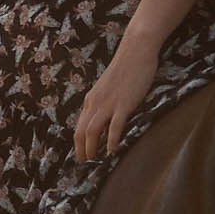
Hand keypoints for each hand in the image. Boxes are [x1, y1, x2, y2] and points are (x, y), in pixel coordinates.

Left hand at [73, 36, 159, 161]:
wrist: (136, 51)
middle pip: (81, 131)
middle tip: (83, 162)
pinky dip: (111, 140)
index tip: (81, 154)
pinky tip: (112, 150)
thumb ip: (105, 108)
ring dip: (91, 148)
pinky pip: (114, 126)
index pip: (79, 125)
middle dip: (80, 149)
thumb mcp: (110, 90)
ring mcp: (108, 103)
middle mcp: (95, 102)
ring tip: (93, 159)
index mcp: (91, 99)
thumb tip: (104, 129)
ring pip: (92, 130)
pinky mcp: (123, 104)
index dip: (78, 142)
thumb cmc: (126, 69)